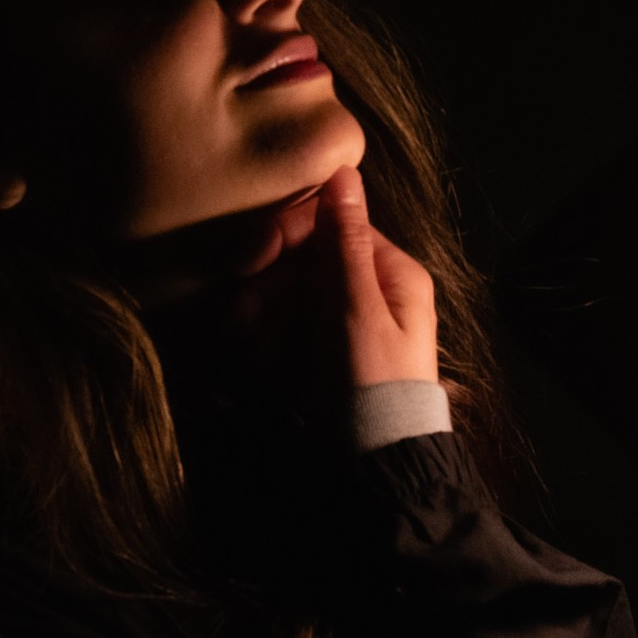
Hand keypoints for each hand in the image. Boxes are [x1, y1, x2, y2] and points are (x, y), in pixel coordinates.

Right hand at [234, 166, 438, 407]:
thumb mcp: (356, 311)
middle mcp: (374, 288)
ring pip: (292, 292)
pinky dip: (270, 337)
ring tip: (249, 345)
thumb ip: (344, 242)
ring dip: (264, 313)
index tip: (251, 259)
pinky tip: (256, 358)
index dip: (289, 236)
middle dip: (271, 283)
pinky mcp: (328, 349)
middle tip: (244, 314)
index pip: (332, 225)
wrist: (377, 468)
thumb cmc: (371, 386)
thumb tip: (344, 169)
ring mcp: (350, 320)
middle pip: (307, 259)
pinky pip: (291, 324)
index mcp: (393, 272)